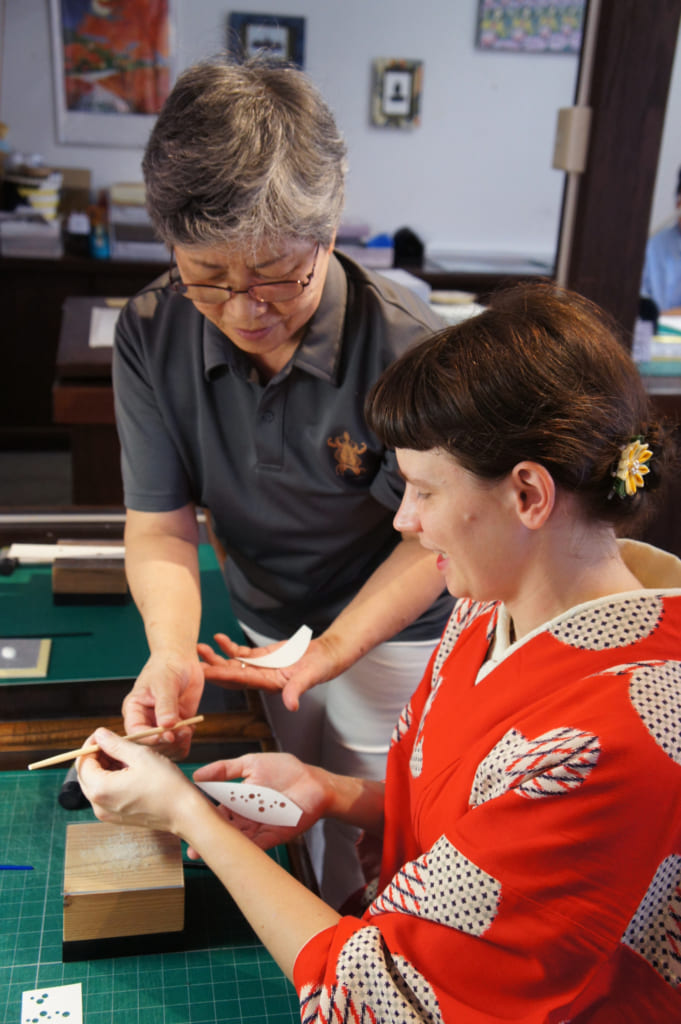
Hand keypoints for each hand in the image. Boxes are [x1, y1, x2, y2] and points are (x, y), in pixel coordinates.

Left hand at [77, 729, 204, 834]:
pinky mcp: (116, 817)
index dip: (91, 745)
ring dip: (105, 767)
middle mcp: (99, 805)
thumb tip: (99, 735)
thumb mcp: (140, 755)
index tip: (103, 734)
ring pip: (95, 784)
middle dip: (97, 756)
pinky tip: (130, 771)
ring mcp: (107, 814)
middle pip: (86, 775)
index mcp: (101, 789)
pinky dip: (112, 780)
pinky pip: (105, 795)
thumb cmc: (166, 785)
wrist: (184, 812)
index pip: (83, 762)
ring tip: (127, 756)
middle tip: (115, 743)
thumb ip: (115, 744)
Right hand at [122, 650, 204, 757]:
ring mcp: (160, 726)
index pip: (135, 733)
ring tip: (188, 729)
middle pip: (150, 746)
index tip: (168, 736)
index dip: (150, 739)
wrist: (182, 661)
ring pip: (165, 749)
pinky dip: (186, 742)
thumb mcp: (165, 683)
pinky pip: (178, 745)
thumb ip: (166, 705)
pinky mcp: (175, 728)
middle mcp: (145, 722)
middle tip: (183, 732)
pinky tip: (190, 729)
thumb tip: (166, 726)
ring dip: (178, 744)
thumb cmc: (166, 667)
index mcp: (134, 710)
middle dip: (167, 743)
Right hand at [188, 752, 330, 853]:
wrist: (313, 781)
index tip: (185, 824)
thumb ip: (224, 769)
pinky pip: (257, 846)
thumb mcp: (251, 764)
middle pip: (224, 831)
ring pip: (237, 841)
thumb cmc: (285, 770)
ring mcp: (259, 829)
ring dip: (223, 848)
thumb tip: (197, 774)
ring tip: (206, 853)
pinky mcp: (274, 837)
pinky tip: (231, 854)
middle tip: (192, 847)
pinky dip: (245, 851)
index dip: (202, 819)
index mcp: (239, 801)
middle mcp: (246, 818)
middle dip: (208, 840)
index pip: (216, 813)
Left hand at [198, 633, 346, 710]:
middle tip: (192, 661)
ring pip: (233, 663)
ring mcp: (261, 667)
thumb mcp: (310, 678)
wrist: (328, 655)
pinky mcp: (264, 657)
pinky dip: (230, 647)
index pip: (239, 681)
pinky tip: (219, 639)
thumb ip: (297, 690)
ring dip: (217, 656)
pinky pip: (243, 654)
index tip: (204, 673)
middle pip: (230, 674)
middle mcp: (261, 677)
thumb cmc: (321, 668)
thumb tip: (291, 706)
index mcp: (268, 684)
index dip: (221, 676)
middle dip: (212, 667)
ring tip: (200, 647)